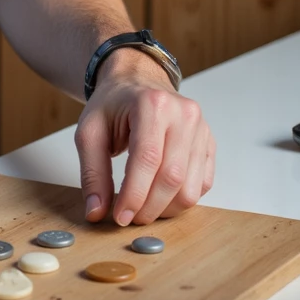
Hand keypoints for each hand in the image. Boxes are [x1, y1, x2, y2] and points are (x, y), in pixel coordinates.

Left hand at [74, 50, 215, 225]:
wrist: (137, 82)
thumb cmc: (113, 105)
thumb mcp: (90, 131)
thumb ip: (92, 172)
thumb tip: (96, 212)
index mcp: (152, 104)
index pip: (148, 159)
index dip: (134, 195)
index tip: (120, 217)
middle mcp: (183, 114)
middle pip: (172, 177)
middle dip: (149, 207)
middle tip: (130, 217)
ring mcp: (201, 129)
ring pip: (191, 188)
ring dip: (166, 208)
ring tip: (143, 208)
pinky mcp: (209, 143)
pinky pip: (202, 184)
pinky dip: (181, 199)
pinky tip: (160, 196)